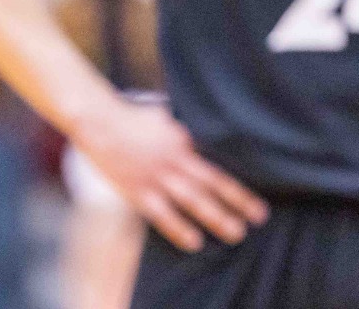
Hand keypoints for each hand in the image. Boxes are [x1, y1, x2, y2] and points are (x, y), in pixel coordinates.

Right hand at [72, 95, 267, 252]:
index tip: (257, 186)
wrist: (97, 119)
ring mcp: (156, 176)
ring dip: (217, 217)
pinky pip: (162, 214)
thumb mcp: (167, 116)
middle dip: (238, 200)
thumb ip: (186, 129)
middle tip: (260, 217)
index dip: (238, 175)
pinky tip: (195, 242)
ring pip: (193, 200)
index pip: (218, 160)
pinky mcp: (137, 191)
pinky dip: (179, 228)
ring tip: (237, 233)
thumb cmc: (134, 118)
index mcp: (185, 139)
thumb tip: (207, 134)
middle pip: (213, 182)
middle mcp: (175, 158)